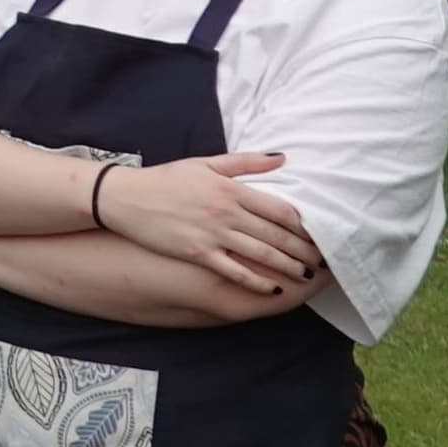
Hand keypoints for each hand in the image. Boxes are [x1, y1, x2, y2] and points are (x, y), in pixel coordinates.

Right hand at [97, 151, 314, 292]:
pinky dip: (255, 281)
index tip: (319, 235)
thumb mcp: (205, 164)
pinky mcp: (197, 253)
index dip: (304, 225)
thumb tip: (282, 157)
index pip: (279, 209)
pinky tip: (272, 289)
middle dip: (303, 250)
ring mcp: (211, 234)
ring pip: (260, 254)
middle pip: (276, 234)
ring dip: (288, 267)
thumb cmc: (166, 179)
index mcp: (230, 189)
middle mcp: (225, 212)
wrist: (124, 197)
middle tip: (323, 261)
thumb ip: (245, 162)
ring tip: (306, 275)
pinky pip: (233, 271)